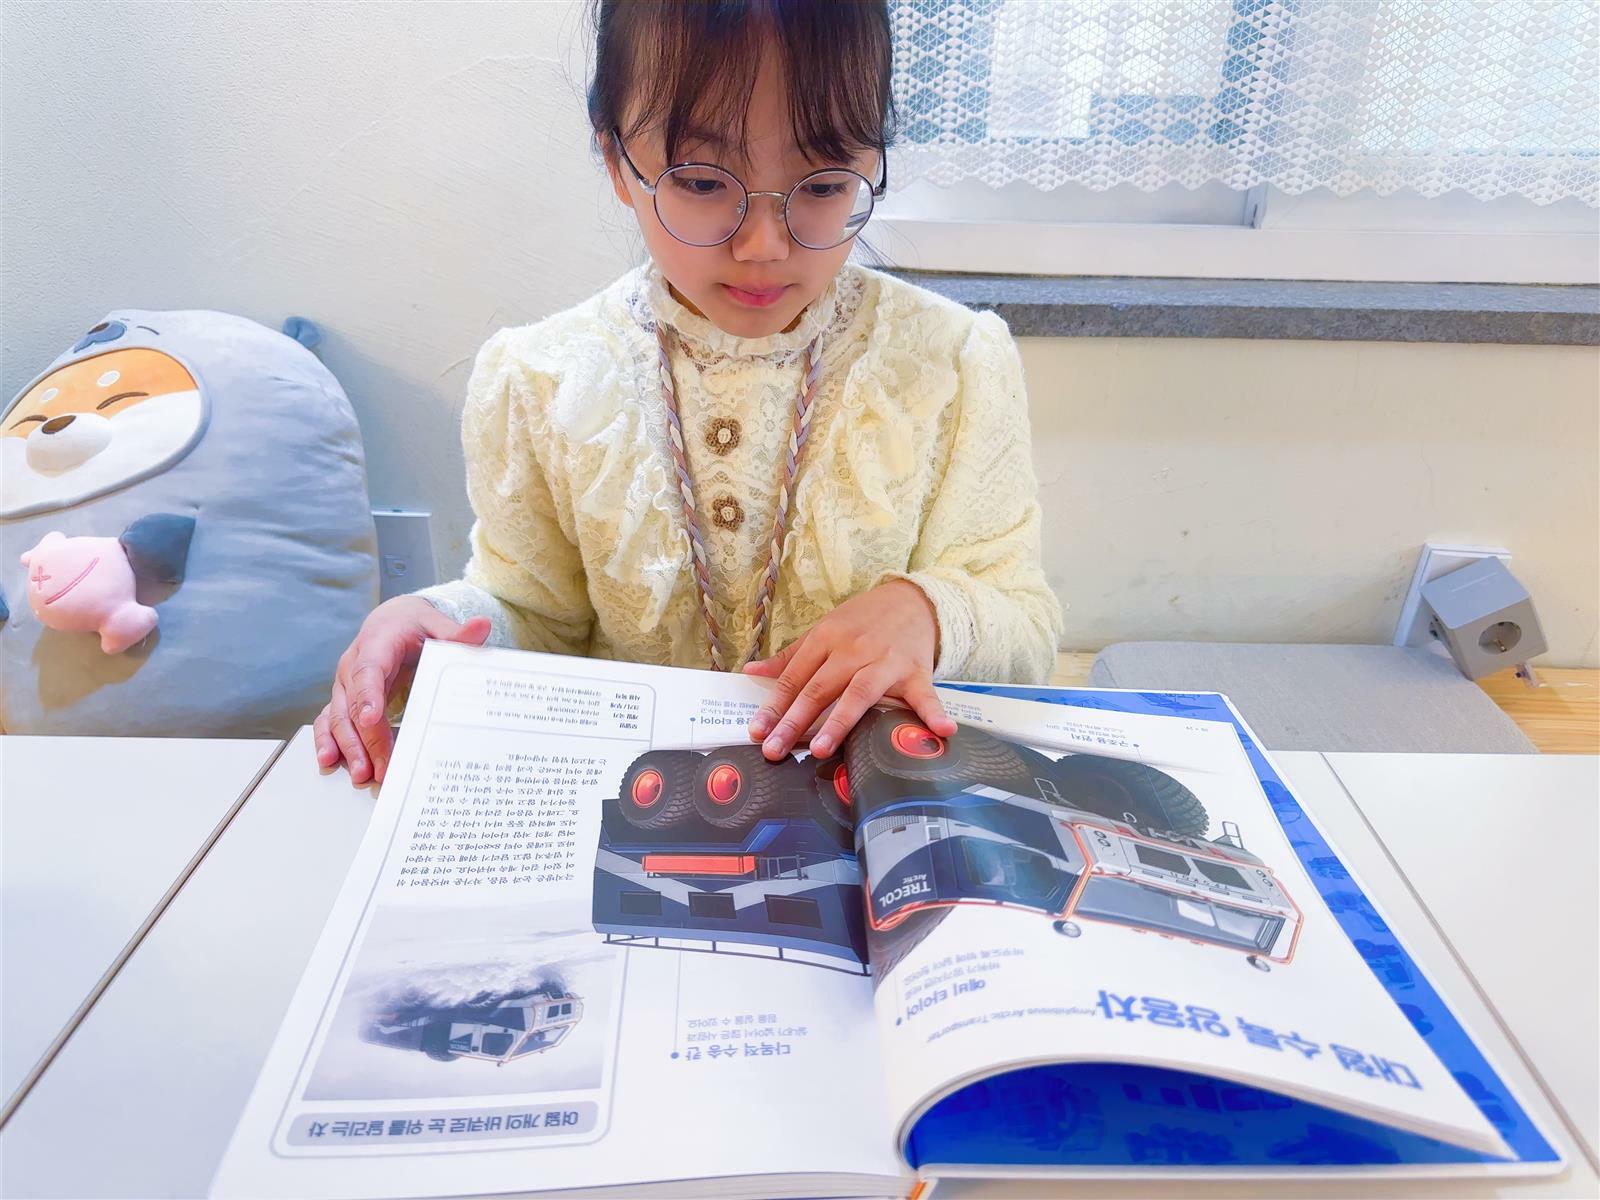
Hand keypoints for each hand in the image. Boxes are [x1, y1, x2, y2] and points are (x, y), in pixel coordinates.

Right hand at [314, 597, 490, 784]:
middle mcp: (352, 665)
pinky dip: (327, 740)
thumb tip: (482, 625)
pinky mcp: (342, 698)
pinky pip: (328, 719)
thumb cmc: (415, 627)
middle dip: (365, 739)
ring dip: (348, 746)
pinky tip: (329, 760)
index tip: (372, 719)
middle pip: (353, 704)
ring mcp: (344, 684)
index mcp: (377, 644)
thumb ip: (458, 634)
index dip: (369, 695)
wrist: (391, 622)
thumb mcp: (438, 626)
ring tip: (362, 773)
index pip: (369, 670)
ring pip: (338, 717)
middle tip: (379, 768)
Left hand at [743, 579, 954, 760]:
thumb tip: (751, 672)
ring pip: (859, 693)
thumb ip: (790, 656)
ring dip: (839, 722)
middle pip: (819, 688)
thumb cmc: (863, 621)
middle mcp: (853, 649)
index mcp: (826, 638)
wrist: (913, 599)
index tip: (757, 731)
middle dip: (794, 721)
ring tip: (819, 751)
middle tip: (774, 749)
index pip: (794, 677)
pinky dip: (932, 713)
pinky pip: (923, 696)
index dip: (774, 706)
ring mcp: (886, 661)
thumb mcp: (824, 630)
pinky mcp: (916, 671)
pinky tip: (941, 730)